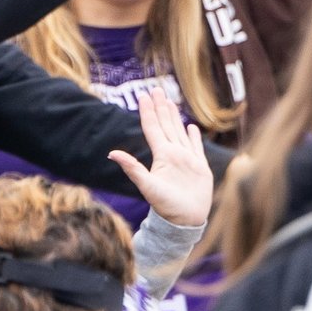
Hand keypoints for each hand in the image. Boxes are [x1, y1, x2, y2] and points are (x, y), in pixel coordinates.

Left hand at [109, 85, 211, 228]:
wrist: (185, 221)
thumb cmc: (166, 207)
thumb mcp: (147, 186)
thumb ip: (132, 168)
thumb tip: (112, 153)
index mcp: (161, 156)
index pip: (152, 128)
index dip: (148, 111)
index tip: (143, 95)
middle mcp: (172, 154)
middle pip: (165, 125)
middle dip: (160, 107)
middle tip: (156, 89)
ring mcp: (186, 159)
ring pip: (178, 131)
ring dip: (174, 116)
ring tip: (169, 102)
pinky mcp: (199, 167)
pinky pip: (195, 147)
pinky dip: (193, 136)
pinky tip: (191, 127)